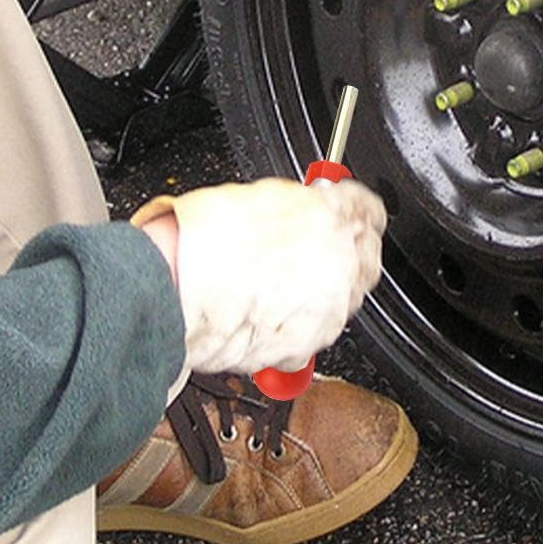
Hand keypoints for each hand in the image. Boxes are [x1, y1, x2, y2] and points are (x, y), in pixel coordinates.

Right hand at [133, 177, 384, 376]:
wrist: (173, 291)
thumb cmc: (202, 240)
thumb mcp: (260, 197)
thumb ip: (298, 204)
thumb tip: (309, 208)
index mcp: (333, 218)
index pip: (369, 211)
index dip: (355, 210)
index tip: (345, 212)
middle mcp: (339, 266)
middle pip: (366, 258)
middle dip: (347, 251)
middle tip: (317, 247)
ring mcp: (326, 311)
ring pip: (344, 300)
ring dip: (323, 290)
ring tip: (282, 283)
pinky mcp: (306, 347)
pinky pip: (314, 333)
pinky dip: (298, 325)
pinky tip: (269, 311)